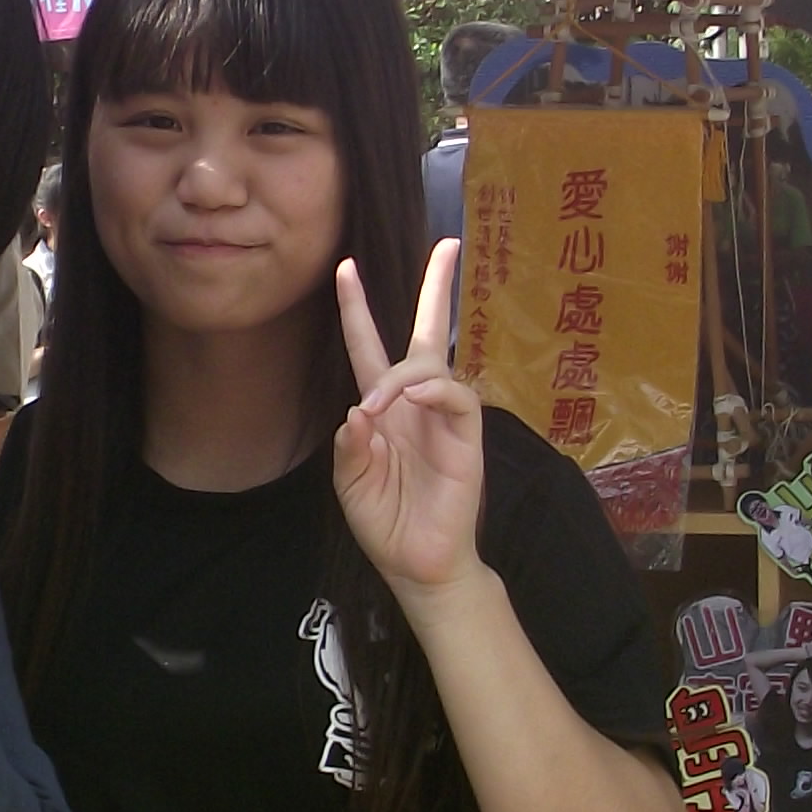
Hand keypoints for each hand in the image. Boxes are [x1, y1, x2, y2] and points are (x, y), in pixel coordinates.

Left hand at [332, 247, 485, 594]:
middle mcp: (414, 404)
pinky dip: (435, 391)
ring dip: (401, 374)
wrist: (419, 566)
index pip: (367, 347)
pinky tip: (413, 399)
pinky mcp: (466, 438)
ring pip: (433, 366)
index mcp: (382, 410)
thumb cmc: (385, 524)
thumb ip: (350, 449)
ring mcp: (443, 419)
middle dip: (436, 288)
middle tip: (447, 245)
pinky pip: (457, 399)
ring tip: (378, 401)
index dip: (357, 309)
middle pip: (427, 333)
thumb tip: (359, 411)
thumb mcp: (352, 486)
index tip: (345, 267)